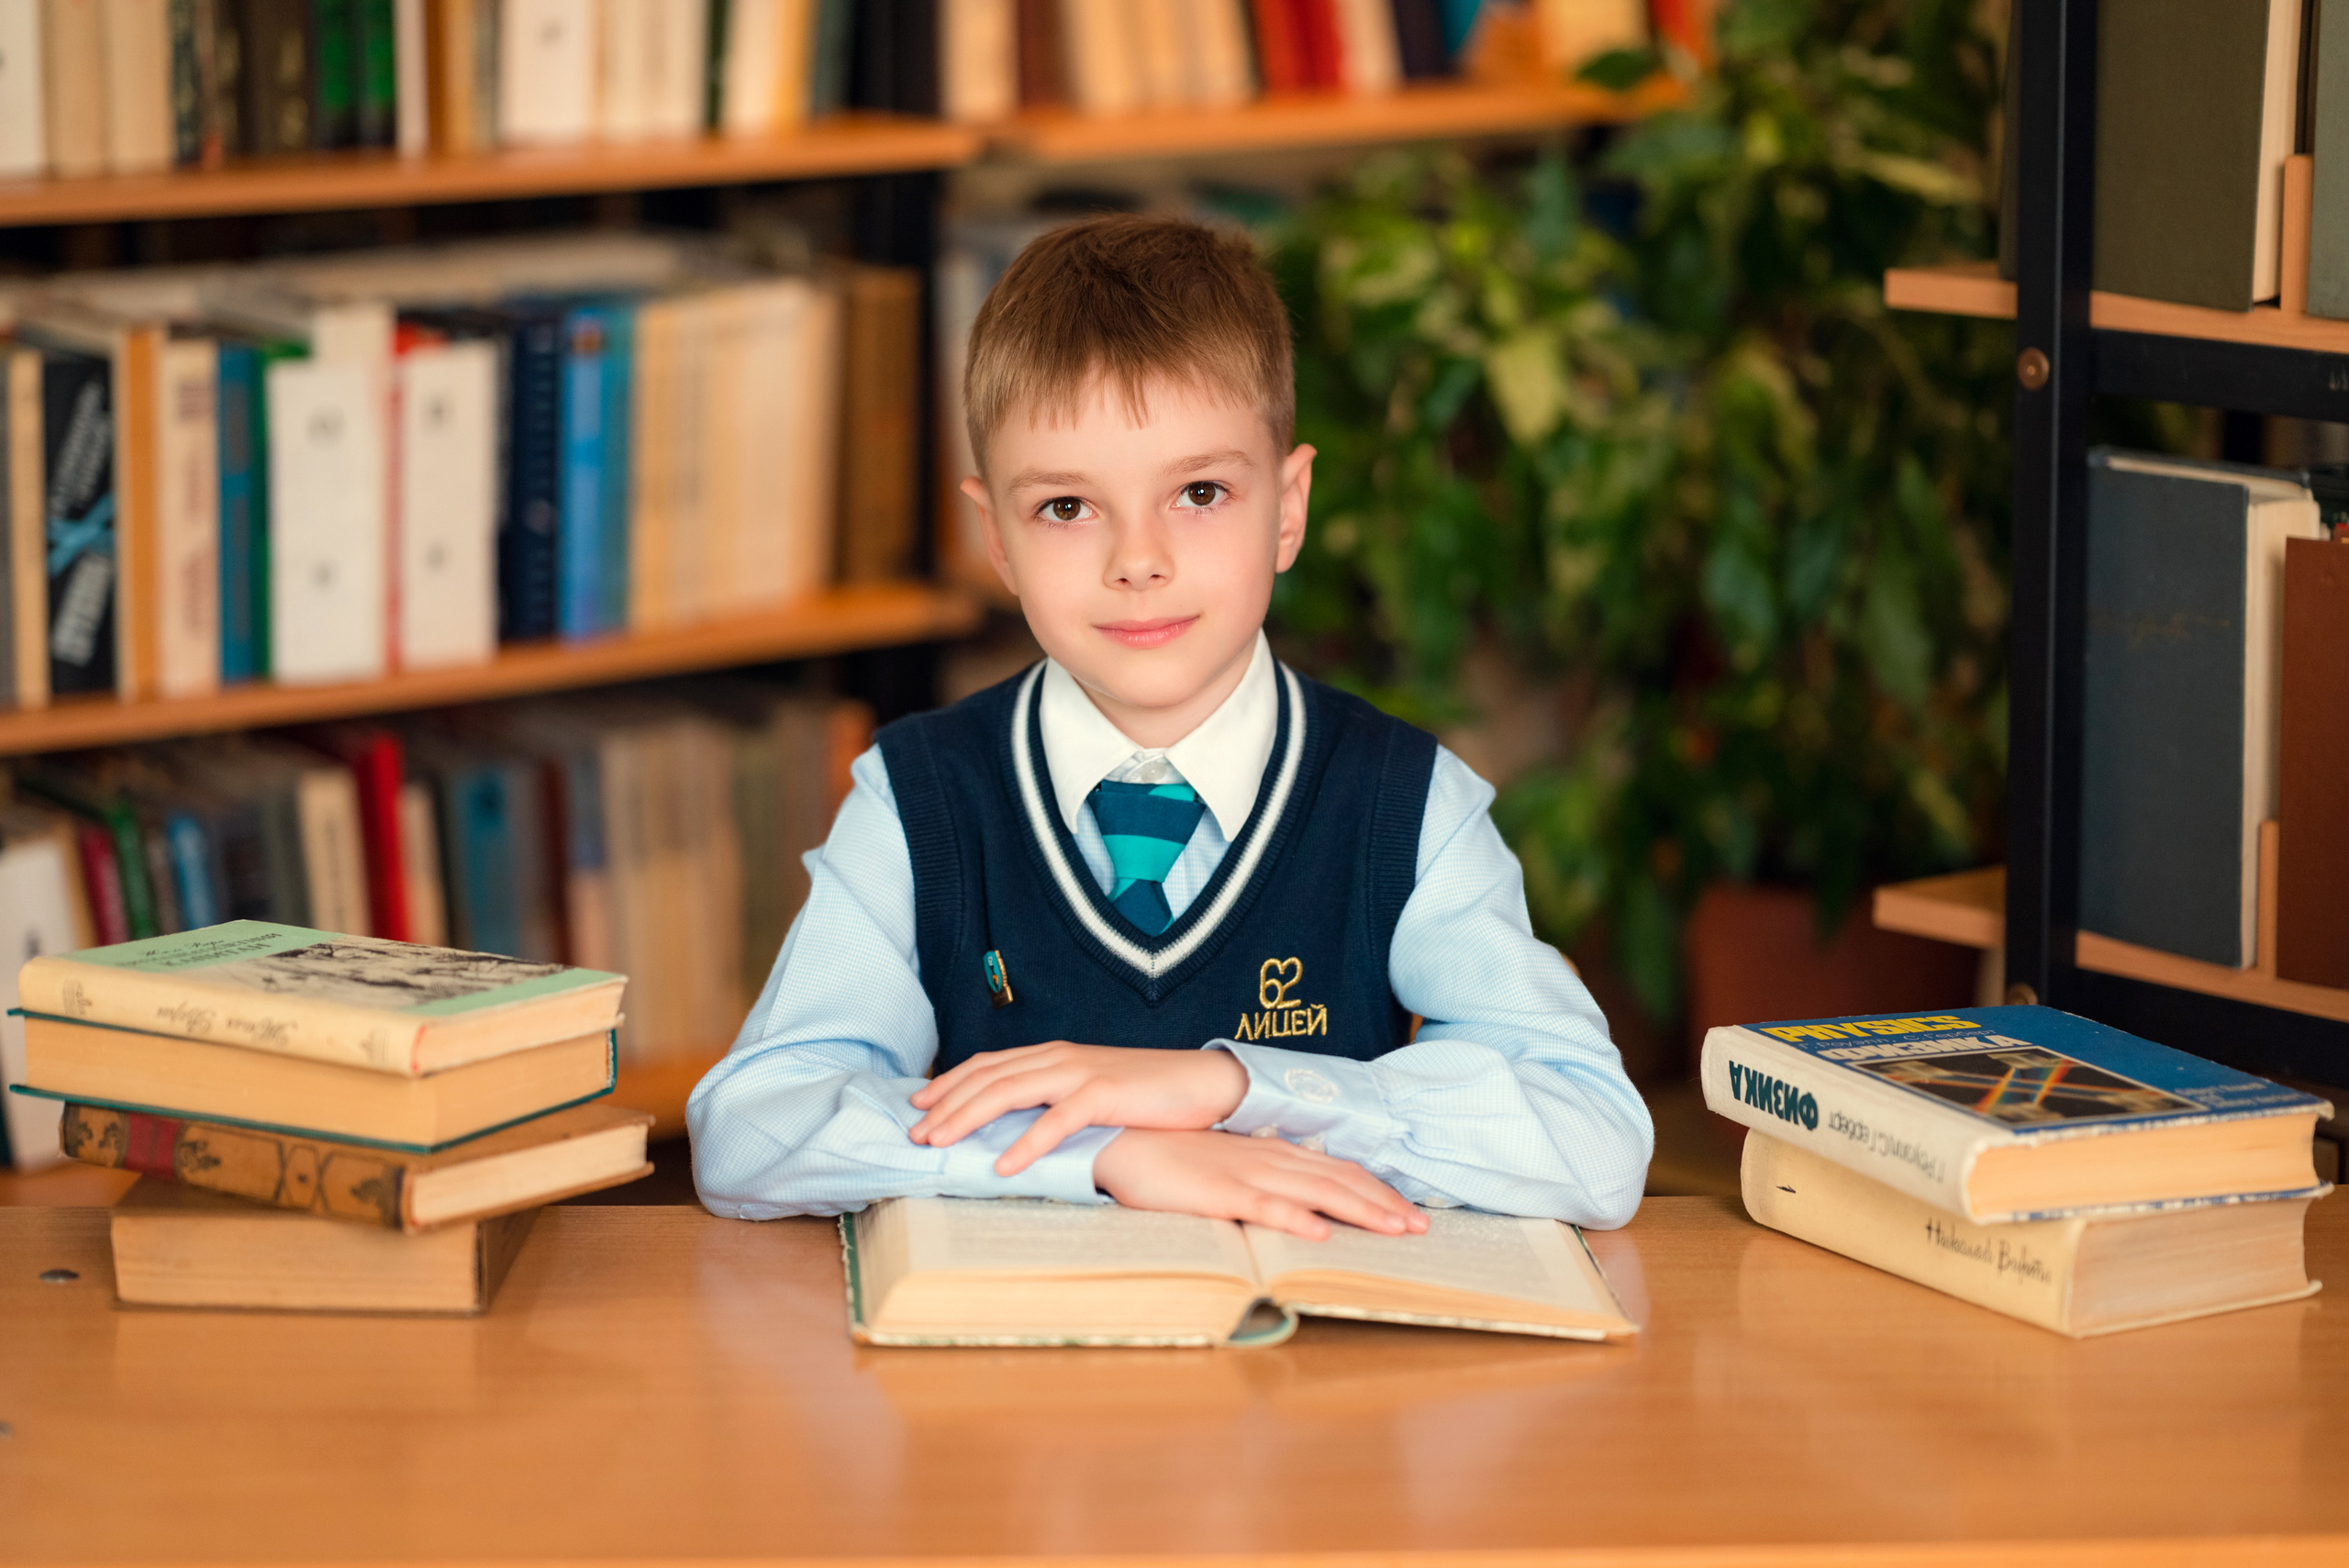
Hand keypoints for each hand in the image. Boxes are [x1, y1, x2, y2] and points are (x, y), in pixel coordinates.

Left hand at [908, 1043, 1249, 1174]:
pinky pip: (1056, 1122)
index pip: (988, 1065)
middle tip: (913, 1134)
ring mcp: (1079, 1073)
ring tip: (939, 1144)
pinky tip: (1005, 1166)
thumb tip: (1016, 1124)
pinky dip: (1027, 1143)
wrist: (1201, 1082)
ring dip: (968, 1119)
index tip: (917, 1103)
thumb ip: (1054, 1099)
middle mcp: (1059, 1058)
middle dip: (945, 1106)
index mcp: (1053, 1055)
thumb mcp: (1091, 1091)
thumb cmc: (1146, 1092)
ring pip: (1008, 1093)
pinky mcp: (1103, 1095)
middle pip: (987, 1078)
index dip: (949, 1083)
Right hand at [1092, 1129, 1428, 1241]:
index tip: (1407, 1210)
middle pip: (1340, 1180)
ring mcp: (1246, 1174)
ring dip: (1361, 1211)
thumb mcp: (1224, 1168)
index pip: (1336, 1170)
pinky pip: (1264, 1206)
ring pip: (1317, 1193)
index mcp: (1270, 1154)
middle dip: (1385, 1204)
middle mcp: (1268, 1159)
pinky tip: (1320, 1232)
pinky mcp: (1219, 1193)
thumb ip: (1257, 1183)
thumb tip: (1289, 1205)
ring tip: (1396, 1230)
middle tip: (1423, 1227)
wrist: (1123, 1141)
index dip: (1375, 1190)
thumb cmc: (1171, 1158)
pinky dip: (1295, 1218)